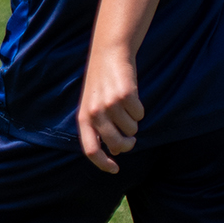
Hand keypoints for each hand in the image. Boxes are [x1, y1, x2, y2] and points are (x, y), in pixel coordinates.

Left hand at [76, 49, 142, 173]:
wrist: (109, 53)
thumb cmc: (102, 84)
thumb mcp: (94, 106)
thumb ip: (101, 129)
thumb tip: (116, 151)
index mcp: (83, 118)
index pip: (90, 150)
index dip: (103, 164)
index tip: (115, 169)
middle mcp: (95, 113)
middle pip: (116, 144)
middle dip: (127, 144)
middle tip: (131, 140)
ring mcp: (110, 104)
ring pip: (132, 129)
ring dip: (133, 121)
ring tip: (126, 105)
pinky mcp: (126, 95)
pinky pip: (140, 114)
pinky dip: (139, 109)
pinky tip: (132, 96)